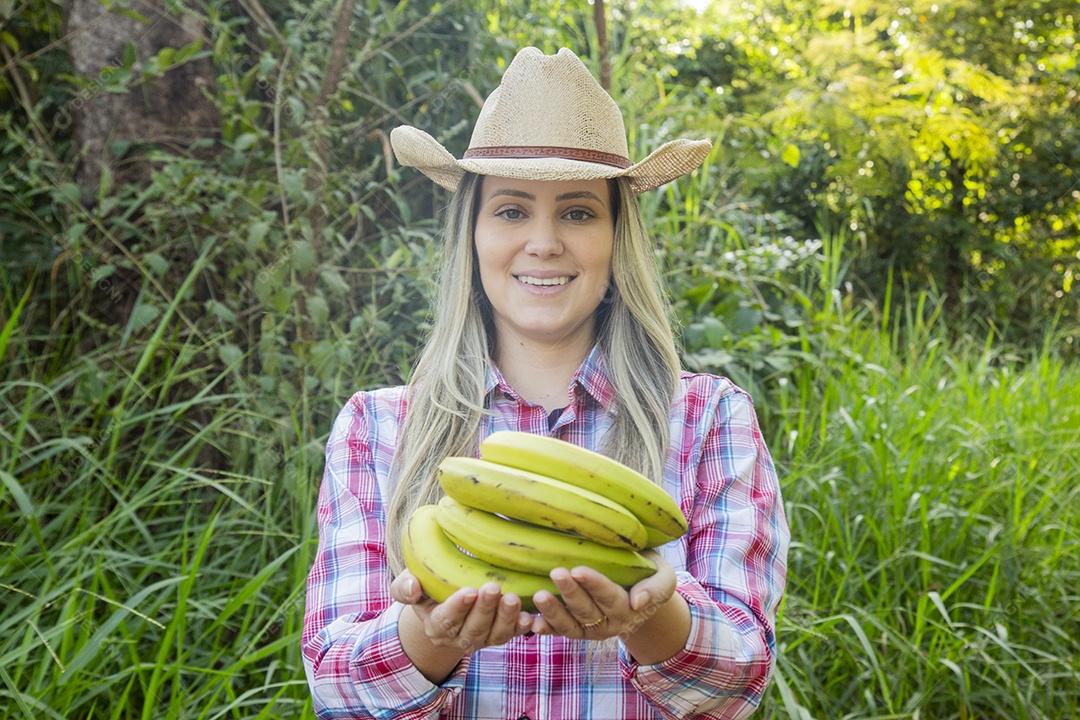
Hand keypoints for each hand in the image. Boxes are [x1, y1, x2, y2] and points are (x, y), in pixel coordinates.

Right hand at [391, 571, 533, 653]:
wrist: (444, 602)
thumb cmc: (427, 587)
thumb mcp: (409, 585)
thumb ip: (404, 587)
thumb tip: (412, 587)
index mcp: (436, 626)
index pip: (446, 620)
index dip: (458, 607)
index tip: (469, 591)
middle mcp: (459, 637)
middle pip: (473, 628)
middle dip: (485, 610)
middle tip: (493, 588)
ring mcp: (482, 638)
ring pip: (495, 635)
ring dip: (505, 618)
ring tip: (512, 599)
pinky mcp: (501, 634)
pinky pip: (513, 635)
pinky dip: (521, 627)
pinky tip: (529, 616)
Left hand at [528, 550, 677, 639]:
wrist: (641, 593)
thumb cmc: (650, 575)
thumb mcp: (664, 578)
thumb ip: (655, 589)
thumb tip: (637, 602)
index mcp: (628, 608)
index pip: (609, 596)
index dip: (593, 584)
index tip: (578, 570)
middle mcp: (608, 623)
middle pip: (586, 610)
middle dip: (570, 593)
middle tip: (555, 573)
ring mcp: (590, 630)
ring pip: (570, 625)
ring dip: (553, 612)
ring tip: (539, 596)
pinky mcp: (576, 630)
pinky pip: (559, 632)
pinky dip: (545, 629)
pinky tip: (531, 622)